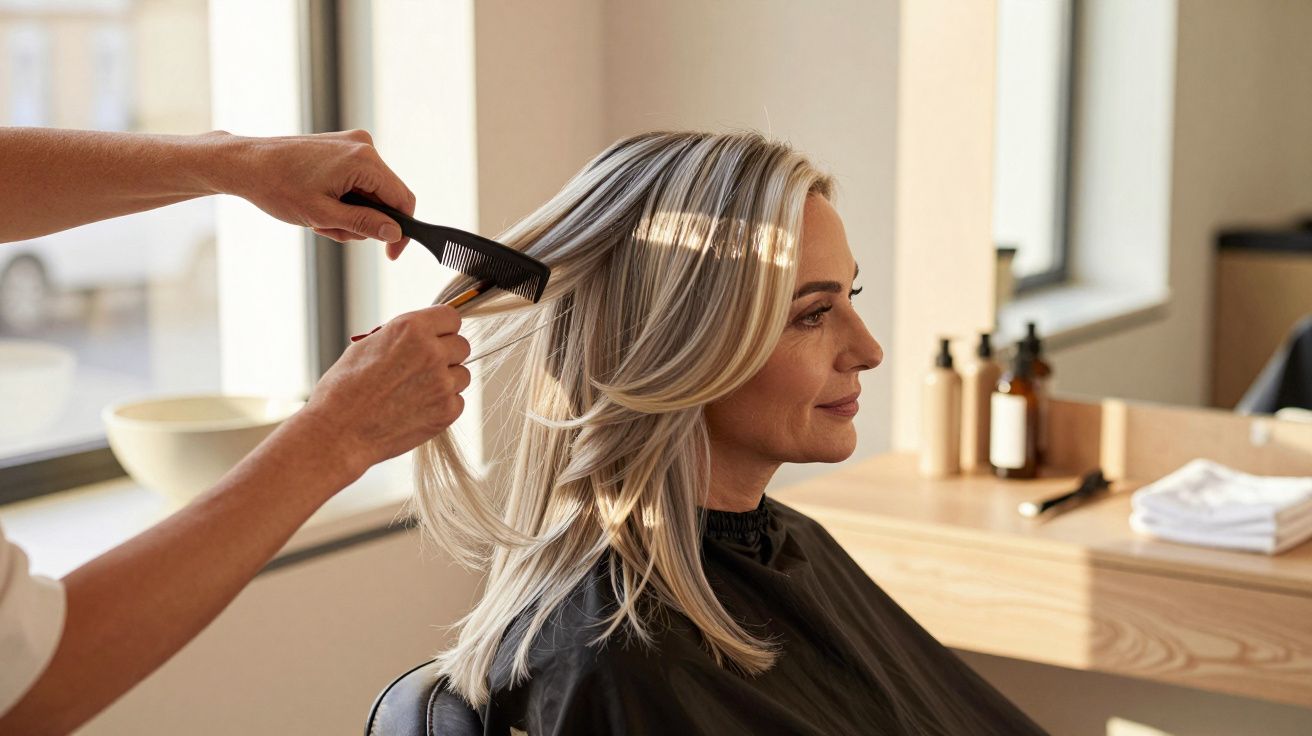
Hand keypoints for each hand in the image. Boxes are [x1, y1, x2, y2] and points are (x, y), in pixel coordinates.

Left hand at [214, 129, 416, 259]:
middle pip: (386, 197)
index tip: (392, 253)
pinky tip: (317, 202)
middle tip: (330, 229)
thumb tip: (395, 233)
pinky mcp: (340, 148)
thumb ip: (364, 224)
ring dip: (349, 213)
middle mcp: (363, 146)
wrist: (245, 163)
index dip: (402, 230)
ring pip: (370, 193)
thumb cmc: (278, 187)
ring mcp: (351, 145)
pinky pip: (356, 181)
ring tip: (317, 217)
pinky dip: (342, 199)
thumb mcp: (323, 215)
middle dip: (364, 221)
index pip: (403, 199)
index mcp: (364, 160)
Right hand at [293, 304, 471, 478]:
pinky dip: (443, 404)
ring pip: (462, 374)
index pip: (451, 317)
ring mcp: (442, 383)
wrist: (339, 433)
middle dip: (446, 354)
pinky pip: (458, 400)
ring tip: (417, 390)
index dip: (443, 328)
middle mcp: (431, 352)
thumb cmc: (344, 390)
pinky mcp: (447, 411)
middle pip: (462, 345)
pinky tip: (418, 408)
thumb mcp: (366, 346)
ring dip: (447, 380)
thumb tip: (422, 336)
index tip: (437, 337)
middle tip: (425, 367)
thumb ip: (401, 338)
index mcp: (411, 329)